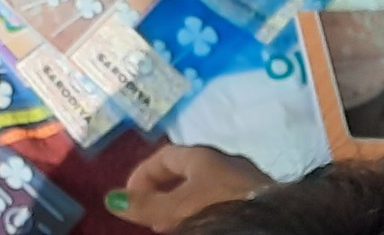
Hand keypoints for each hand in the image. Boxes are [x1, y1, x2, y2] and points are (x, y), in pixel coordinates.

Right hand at [111, 144, 270, 231]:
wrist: (272, 225)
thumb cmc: (220, 210)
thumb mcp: (176, 209)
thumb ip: (146, 205)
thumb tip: (111, 198)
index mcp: (202, 156)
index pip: (164, 156)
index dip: (143, 175)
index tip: (130, 198)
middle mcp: (226, 161)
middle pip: (188, 171)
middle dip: (166, 193)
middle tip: (152, 218)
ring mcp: (246, 178)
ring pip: (208, 187)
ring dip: (187, 205)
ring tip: (176, 226)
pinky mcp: (261, 198)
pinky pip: (224, 198)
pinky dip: (207, 210)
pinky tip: (205, 225)